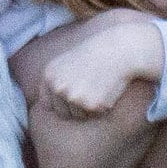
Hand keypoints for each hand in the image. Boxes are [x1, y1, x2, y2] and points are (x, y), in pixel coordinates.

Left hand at [40, 19, 162, 118]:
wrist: (120, 50)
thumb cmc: (96, 56)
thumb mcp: (66, 63)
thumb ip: (55, 82)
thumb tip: (46, 107)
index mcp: (49, 75)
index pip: (48, 105)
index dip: (63, 104)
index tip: (76, 95)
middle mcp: (57, 87)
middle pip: (63, 114)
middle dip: (77, 108)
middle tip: (91, 89)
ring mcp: (73, 96)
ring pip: (79, 117)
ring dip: (90, 109)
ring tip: (99, 87)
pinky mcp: (90, 104)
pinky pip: (94, 116)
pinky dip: (102, 108)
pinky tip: (107, 90)